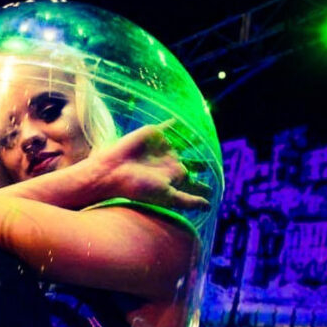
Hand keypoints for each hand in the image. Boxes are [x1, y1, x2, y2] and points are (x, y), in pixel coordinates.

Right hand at [90, 121, 210, 210]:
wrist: (114, 170)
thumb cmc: (138, 187)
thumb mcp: (166, 195)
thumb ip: (188, 200)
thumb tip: (209, 207)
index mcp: (175, 176)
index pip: (193, 182)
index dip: (203, 187)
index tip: (212, 191)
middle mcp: (170, 162)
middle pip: (191, 163)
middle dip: (200, 164)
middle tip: (212, 165)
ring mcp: (163, 147)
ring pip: (183, 143)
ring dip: (192, 141)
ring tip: (203, 138)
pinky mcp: (155, 134)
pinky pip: (169, 126)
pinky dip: (176, 123)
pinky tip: (183, 119)